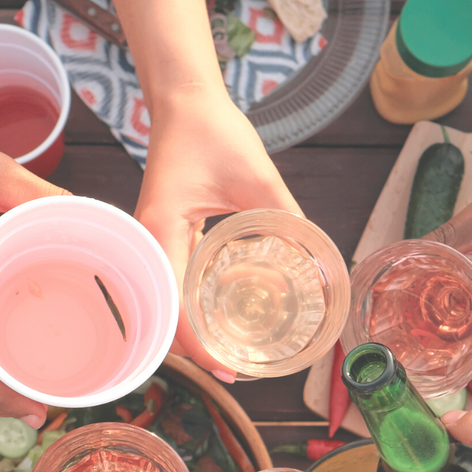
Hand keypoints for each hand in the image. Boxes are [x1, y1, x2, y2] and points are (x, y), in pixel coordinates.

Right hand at [136, 87, 299, 379]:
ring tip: (228, 354)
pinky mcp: (163, 238)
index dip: (200, 347)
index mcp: (161, 234)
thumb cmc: (213, 131)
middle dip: (195, 350)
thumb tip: (322, 265)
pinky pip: (172, 284)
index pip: (174, 309)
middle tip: (236, 370)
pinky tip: (217, 319)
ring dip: (192, 333)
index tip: (229, 368)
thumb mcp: (258, 178)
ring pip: (165, 304)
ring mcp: (153, 242)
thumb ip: (289, 220)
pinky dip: (190, 309)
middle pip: (163, 317)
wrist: (185, 101)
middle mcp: (149, 244)